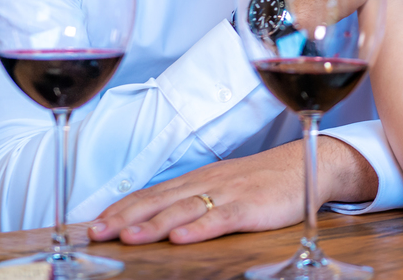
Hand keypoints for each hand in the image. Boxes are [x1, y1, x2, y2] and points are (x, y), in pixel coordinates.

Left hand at [87, 136, 376, 244]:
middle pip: (159, 201)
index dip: (122, 208)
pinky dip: (200, 227)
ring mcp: (229, 194)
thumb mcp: (224, 186)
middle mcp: (207, 183)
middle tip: (96, 232)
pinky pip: (221, 218)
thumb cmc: (263, 180)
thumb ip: (194, 198)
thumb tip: (158, 215)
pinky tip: (181, 237)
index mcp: (198, 180)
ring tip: (127, 237)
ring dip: (153, 223)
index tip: (94, 223)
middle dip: (125, 217)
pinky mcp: (251, 207)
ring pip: (183, 209)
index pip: (152, 193)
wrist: (307, 165)